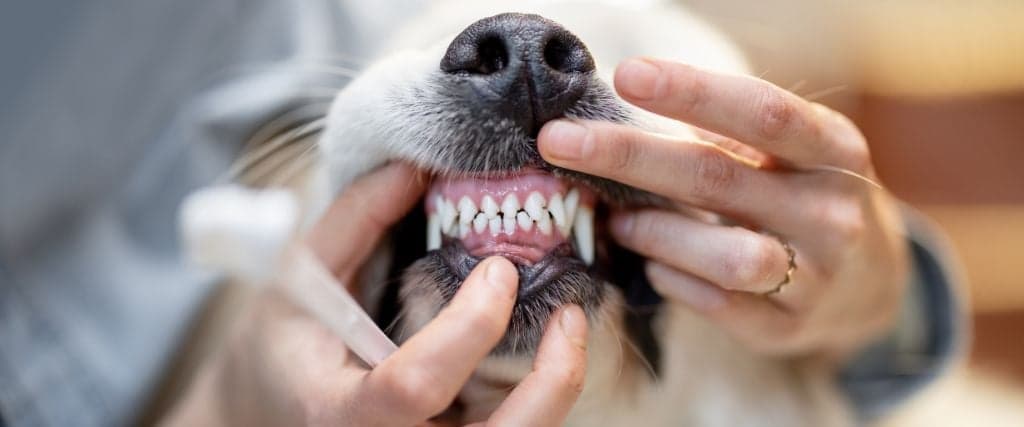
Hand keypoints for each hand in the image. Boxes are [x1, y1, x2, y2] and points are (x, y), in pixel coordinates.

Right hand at [166, 164, 588, 425]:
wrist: (276, 407)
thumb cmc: (284, 345)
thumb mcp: (301, 279)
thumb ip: (355, 221)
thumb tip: (415, 167)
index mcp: (338, 412)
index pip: (414, 387)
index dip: (469, 329)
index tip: (498, 270)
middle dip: (549, 383)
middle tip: (568, 316)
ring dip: (558, 392)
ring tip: (571, 330)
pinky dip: (541, 396)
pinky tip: (552, 350)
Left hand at [538, 58, 909, 360]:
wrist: (871, 284)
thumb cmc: (805, 196)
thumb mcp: (790, 154)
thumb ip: (726, 134)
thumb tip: (625, 108)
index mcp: (835, 150)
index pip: (762, 112)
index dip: (693, 91)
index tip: (626, 75)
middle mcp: (833, 211)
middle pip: (718, 178)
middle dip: (628, 157)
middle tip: (559, 142)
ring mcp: (815, 276)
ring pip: (723, 255)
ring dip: (653, 233)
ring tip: (618, 221)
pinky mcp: (787, 327)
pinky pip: (715, 304)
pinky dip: (671, 279)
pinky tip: (654, 264)